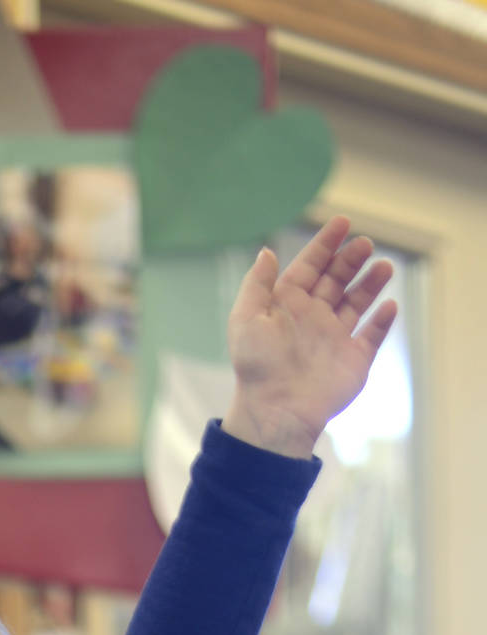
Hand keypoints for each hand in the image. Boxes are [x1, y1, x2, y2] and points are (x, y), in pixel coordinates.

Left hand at [223, 217, 395, 458]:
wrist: (275, 411)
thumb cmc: (257, 367)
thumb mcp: (246, 320)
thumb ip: (257, 284)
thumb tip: (266, 251)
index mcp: (288, 306)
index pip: (310, 266)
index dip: (325, 244)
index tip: (342, 222)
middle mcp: (312, 319)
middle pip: (336, 279)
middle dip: (351, 259)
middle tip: (364, 244)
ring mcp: (334, 339)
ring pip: (357, 302)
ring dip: (371, 283)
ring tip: (384, 267)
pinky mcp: (352, 361)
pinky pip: (372, 336)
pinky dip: (382, 321)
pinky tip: (388, 306)